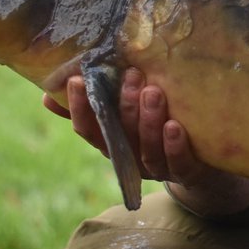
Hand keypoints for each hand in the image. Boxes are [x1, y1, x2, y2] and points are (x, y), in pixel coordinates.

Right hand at [42, 69, 248, 215]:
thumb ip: (93, 105)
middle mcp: (131, 159)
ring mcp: (159, 169)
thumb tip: (46, 95)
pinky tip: (175, 126)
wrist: (203, 164)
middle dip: (124, 106)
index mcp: (113, 145)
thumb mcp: (124, 116)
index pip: (88, 130)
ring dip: (148, 121)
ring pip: (148, 150)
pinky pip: (179, 163)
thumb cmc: (155, 131)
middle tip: (133, 75)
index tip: (77, 79)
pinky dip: (175, 146)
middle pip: (121, 136)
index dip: (80, 108)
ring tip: (153, 92)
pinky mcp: (188, 173)